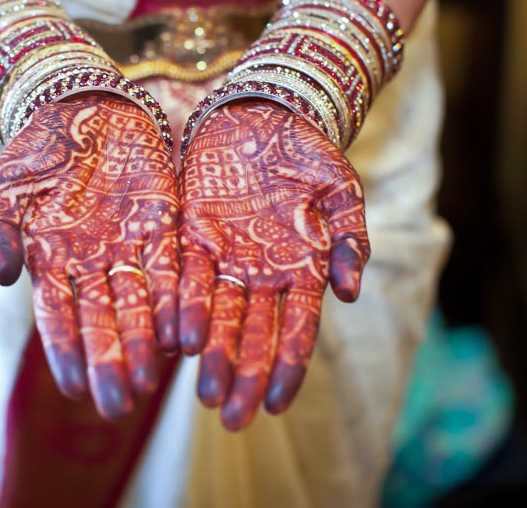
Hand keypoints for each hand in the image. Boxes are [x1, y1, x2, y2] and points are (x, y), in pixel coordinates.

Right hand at [0, 93, 179, 419]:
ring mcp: (128, 246)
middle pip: (101, 322)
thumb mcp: (7, 187)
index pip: (57, 317)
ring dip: (144, 342)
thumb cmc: (35, 149)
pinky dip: (175, 298)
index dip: (66, 352)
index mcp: (50, 261)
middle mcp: (91, 264)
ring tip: (151, 380)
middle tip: (118, 406)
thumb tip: (1, 277)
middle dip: (110, 363)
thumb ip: (0, 231)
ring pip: (138, 304)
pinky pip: (172, 267)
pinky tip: (182, 331)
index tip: (75, 389)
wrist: (79, 104)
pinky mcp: (163, 224)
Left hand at [177, 99, 369, 429]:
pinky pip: (185, 278)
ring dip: (211, 355)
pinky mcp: (191, 236)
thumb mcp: (341, 191)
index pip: (296, 330)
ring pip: (217, 317)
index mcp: (302, 269)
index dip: (286, 367)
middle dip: (243, 376)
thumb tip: (350, 294)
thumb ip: (349, 241)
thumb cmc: (309, 150)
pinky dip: (182, 308)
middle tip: (231, 418)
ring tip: (204, 394)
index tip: (275, 404)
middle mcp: (262, 273)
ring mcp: (226, 257)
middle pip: (252, 335)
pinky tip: (176, 340)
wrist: (265, 109)